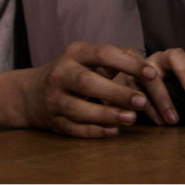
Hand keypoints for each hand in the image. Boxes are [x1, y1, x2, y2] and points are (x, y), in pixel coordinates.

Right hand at [21, 41, 157, 137]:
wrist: (32, 92)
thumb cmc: (75, 71)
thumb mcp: (89, 58)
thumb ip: (117, 58)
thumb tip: (147, 65)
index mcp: (75, 53)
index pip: (103, 54)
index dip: (128, 64)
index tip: (152, 74)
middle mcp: (61, 73)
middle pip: (87, 82)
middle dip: (116, 93)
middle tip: (142, 102)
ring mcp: (54, 98)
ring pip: (78, 109)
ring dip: (106, 115)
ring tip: (131, 119)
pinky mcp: (53, 121)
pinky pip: (74, 129)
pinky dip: (94, 131)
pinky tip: (113, 131)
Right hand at [127, 48, 184, 125]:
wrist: (130, 76)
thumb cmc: (164, 84)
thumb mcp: (182, 85)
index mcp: (184, 59)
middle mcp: (165, 58)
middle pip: (177, 57)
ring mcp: (146, 67)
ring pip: (153, 76)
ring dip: (164, 98)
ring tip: (172, 120)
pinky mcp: (129, 78)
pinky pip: (138, 91)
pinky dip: (148, 107)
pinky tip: (156, 121)